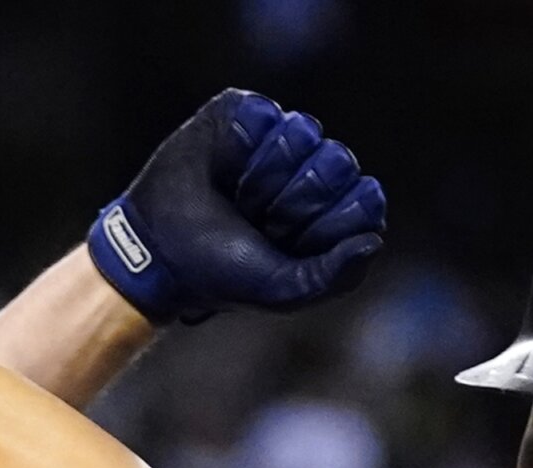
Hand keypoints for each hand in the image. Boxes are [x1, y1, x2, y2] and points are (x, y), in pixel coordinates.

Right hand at [88, 88, 386, 324]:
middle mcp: (314, 169)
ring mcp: (281, 136)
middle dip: (293, 202)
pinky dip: (238, 147)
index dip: (326, 224)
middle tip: (258, 223)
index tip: (288, 245)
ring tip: (236, 198)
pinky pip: (264, 113)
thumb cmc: (222, 273)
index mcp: (334, 210)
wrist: (158, 253)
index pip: (365, 198)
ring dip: (262, 178)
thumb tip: (373, 240)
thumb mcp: (282, 289)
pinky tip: (221, 168)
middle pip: (338, 161)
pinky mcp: (245, 111)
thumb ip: (334, 276)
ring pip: (303, 132)